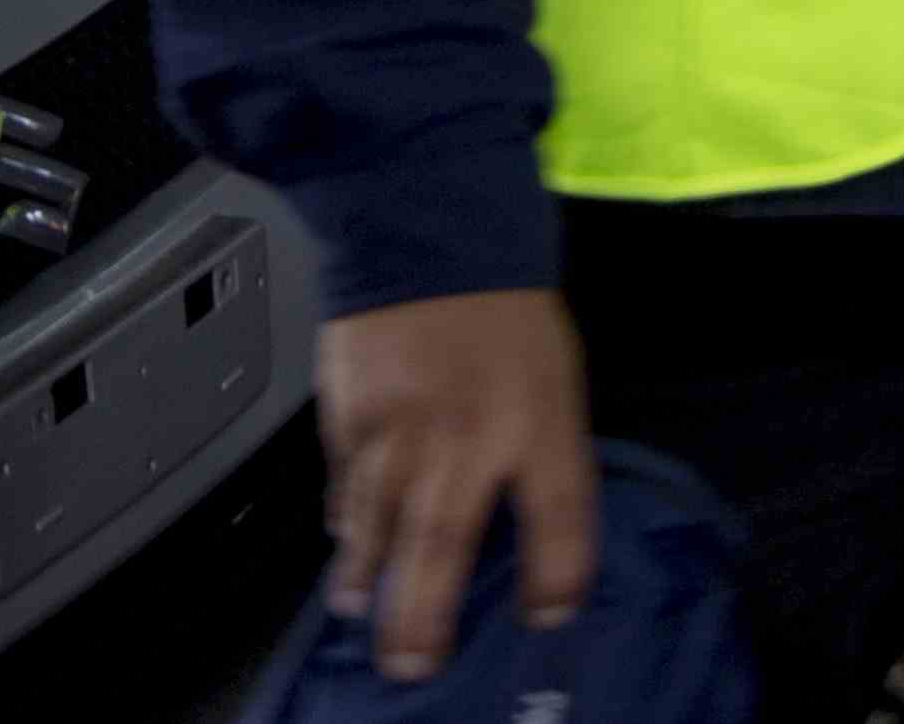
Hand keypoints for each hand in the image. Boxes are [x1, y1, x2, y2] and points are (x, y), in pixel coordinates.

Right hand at [320, 289, 595, 684]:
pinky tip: (343, 543)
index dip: (557, 574)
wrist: (428, 238)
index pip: (559, 514)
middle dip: (423, 615)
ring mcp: (399, 432)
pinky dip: (344, 520)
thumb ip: (539, 445)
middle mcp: (467, 436)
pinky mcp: (347, 420)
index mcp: (538, 418)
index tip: (546, 616)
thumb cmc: (506, 309)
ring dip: (367, 577)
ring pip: (377, 527)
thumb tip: (519, 515)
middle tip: (412, 665)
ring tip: (358, 612)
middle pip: (442, 545)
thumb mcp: (554, 374)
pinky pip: (344, 486)